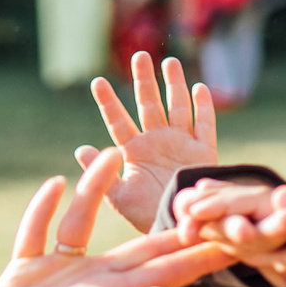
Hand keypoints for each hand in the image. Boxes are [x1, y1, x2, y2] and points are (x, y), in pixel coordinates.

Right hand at [0, 148, 236, 286]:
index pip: (170, 270)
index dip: (201, 252)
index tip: (234, 231)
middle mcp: (95, 280)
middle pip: (141, 241)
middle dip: (172, 218)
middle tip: (202, 187)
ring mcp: (59, 271)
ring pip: (83, 218)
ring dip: (98, 186)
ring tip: (117, 151)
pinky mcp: (25, 270)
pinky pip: (37, 229)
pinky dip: (44, 207)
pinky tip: (57, 181)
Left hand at [76, 52, 218, 232]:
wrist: (179, 229)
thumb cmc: (147, 217)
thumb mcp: (118, 197)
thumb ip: (102, 172)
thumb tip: (80, 149)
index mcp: (135, 151)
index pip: (118, 120)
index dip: (108, 101)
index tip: (96, 81)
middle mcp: (157, 142)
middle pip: (149, 104)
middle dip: (144, 81)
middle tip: (139, 56)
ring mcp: (181, 144)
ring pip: (177, 107)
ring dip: (174, 85)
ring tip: (168, 62)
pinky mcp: (204, 152)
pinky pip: (205, 125)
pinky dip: (204, 107)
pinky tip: (199, 88)